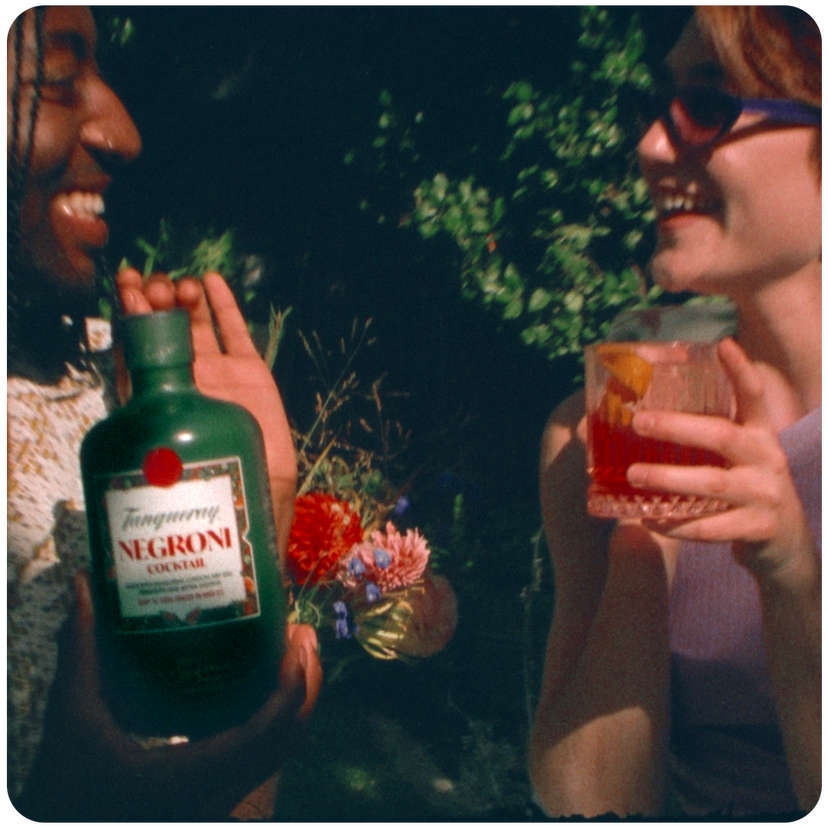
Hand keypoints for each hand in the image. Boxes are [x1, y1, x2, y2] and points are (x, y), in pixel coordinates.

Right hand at [15, 572, 321, 823]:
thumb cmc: (63, 795)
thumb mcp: (71, 723)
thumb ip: (81, 655)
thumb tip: (85, 588)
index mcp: (191, 778)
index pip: (266, 731)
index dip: (291, 684)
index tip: (294, 638)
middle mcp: (217, 794)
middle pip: (288, 739)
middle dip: (305, 683)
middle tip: (300, 633)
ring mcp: (220, 802)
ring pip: (281, 752)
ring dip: (295, 700)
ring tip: (292, 651)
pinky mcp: (215, 799)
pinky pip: (264, 758)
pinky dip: (276, 719)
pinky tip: (262, 685)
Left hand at [116, 268, 297, 559]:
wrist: (258, 488)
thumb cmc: (209, 475)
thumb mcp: (168, 439)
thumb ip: (149, 406)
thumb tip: (119, 365)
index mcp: (157, 394)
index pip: (137, 344)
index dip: (131, 313)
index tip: (126, 284)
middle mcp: (183, 379)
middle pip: (165, 328)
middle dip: (157, 302)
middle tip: (155, 285)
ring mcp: (217, 372)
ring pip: (197, 324)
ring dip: (186, 300)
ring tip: (182, 286)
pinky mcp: (248, 371)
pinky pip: (234, 333)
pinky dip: (223, 306)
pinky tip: (211, 281)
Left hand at [627, 338, 814, 585]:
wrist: (785, 547)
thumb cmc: (744, 490)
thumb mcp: (736, 459)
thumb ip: (702, 440)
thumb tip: (638, 422)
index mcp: (760, 435)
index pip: (754, 396)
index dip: (740, 371)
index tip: (723, 344)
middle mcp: (766, 459)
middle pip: (722, 436)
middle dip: (677, 427)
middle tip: (639, 421)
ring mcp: (765, 495)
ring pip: (713, 484)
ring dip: (669, 479)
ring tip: (634, 474)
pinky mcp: (759, 529)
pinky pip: (710, 527)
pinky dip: (677, 524)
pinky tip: (650, 518)